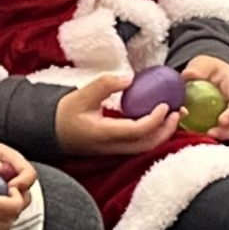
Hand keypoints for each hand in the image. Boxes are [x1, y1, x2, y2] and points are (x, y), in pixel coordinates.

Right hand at [53, 72, 178, 157]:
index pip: (137, 131)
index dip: (155, 120)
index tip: (165, 104)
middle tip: (178, 111)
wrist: (49, 131)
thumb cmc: (64, 113)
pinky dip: (154, 134)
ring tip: (174, 116)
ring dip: (163, 134)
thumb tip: (130, 78)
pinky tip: (159, 121)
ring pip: (145, 148)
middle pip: (147, 145)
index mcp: (103, 134)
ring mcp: (114, 151)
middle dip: (167, 130)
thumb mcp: (82, 94)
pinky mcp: (115, 149)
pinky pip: (140, 145)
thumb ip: (106, 84)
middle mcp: (111, 146)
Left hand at [178, 56, 228, 142]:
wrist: (217, 74)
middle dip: (228, 130)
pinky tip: (202, 136)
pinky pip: (226, 132)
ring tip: (206, 136)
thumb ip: (197, 69)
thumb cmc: (211, 69)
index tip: (221, 121)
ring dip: (223, 135)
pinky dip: (216, 135)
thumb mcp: (204, 64)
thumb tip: (187, 75)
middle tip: (211, 133)